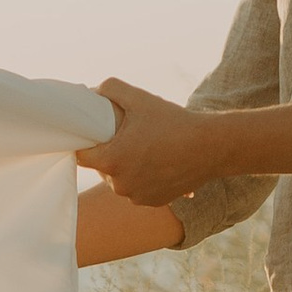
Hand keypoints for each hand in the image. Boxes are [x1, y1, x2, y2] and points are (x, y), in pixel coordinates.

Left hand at [91, 78, 215, 209]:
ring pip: (120, 181)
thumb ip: (111, 89)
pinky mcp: (151, 202)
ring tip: (143, 150)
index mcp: (112, 160)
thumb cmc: (174, 122)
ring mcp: (137, 197)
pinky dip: (142, 179)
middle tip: (125, 138)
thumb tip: (93, 91)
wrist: (210, 147)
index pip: (81, 156)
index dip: (84, 143)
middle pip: (101, 169)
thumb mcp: (140, 98)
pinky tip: (155, 164)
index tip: (92, 134)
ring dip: (125, 168)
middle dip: (108, 154)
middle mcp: (121, 184)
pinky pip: (137, 190)